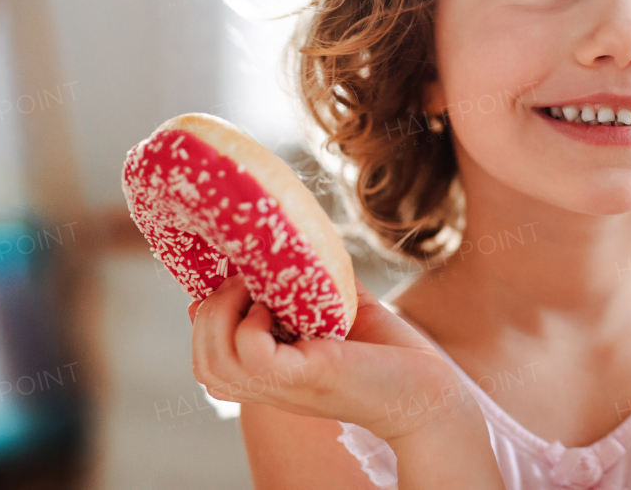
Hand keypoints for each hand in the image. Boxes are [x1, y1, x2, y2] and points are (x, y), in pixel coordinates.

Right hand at [188, 274, 470, 441]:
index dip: (203, 318)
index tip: (227, 280)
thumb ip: (310, 282)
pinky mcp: (306, 377)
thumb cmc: (388, 352)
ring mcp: (284, 385)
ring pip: (213, 363)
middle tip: (243, 282)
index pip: (207, 361)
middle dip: (208, 312)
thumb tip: (290, 241)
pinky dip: (251, 325)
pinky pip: (251, 355)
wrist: (428, 389)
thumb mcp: (337, 309)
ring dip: (222, 314)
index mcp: (272, 374)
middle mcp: (270, 386)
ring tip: (253, 289)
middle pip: (203, 363)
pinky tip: (276, 311)